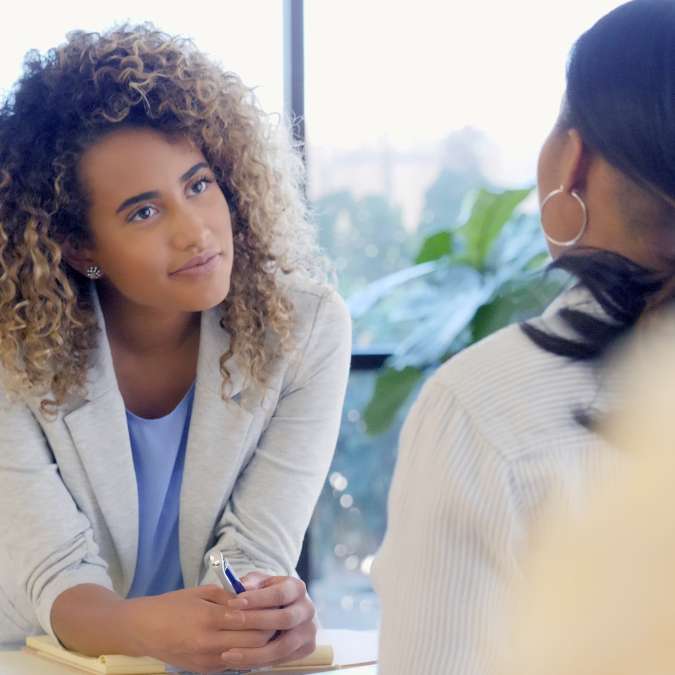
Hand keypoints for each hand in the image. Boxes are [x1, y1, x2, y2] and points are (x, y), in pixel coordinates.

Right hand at [129, 585, 275, 672]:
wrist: (144, 630)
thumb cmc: (173, 605)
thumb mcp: (202, 592)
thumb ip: (229, 596)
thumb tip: (252, 598)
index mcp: (209, 618)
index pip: (249, 619)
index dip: (266, 612)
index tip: (276, 603)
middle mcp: (209, 642)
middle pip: (254, 641)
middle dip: (269, 629)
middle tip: (278, 616)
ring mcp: (207, 660)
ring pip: (247, 655)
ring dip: (260, 643)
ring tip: (268, 628)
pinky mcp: (205, 671)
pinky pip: (234, 663)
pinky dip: (245, 652)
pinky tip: (249, 640)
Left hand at [219, 573, 317, 669]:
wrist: (282, 609)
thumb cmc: (267, 594)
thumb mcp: (259, 583)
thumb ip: (250, 583)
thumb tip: (241, 587)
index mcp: (297, 588)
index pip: (280, 594)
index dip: (256, 599)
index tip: (233, 603)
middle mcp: (307, 608)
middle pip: (285, 619)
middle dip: (255, 622)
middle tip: (229, 622)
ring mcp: (308, 630)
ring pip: (283, 646)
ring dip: (254, 652)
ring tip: (229, 653)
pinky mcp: (305, 648)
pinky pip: (281, 660)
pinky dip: (258, 662)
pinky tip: (239, 661)